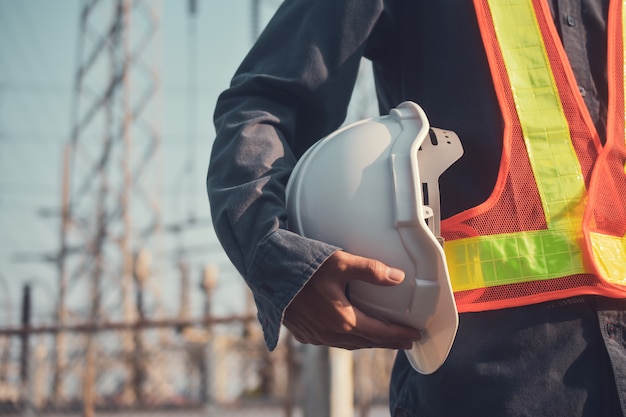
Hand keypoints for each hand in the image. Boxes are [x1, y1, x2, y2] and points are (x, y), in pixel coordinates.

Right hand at [283, 250, 420, 349]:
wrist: (267, 274)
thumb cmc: (302, 267)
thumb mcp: (340, 263)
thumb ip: (370, 270)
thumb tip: (398, 277)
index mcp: (343, 320)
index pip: (380, 333)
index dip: (399, 335)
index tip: (414, 336)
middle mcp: (330, 334)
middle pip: (367, 342)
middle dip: (387, 342)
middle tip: (403, 340)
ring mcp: (316, 336)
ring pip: (349, 344)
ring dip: (367, 342)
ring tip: (380, 338)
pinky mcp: (304, 334)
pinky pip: (332, 342)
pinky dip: (347, 340)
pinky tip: (348, 333)